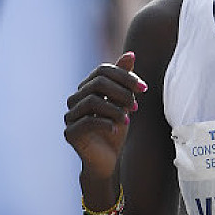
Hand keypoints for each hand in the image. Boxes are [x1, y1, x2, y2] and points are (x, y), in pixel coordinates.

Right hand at [64, 51, 147, 182]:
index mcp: (87, 88)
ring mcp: (70, 115)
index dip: (125, 76)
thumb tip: (130, 54)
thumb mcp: (124, 102)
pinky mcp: (70, 133)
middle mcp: (75, 98)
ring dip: (114, 109)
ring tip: (128, 119)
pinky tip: (117, 129)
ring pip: (92, 101)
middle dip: (121, 92)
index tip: (144, 88)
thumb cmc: (116, 129)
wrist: (108, 160)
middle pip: (98, 83)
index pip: (103, 70)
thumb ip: (124, 79)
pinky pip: (87, 122)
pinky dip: (105, 123)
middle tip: (136, 106)